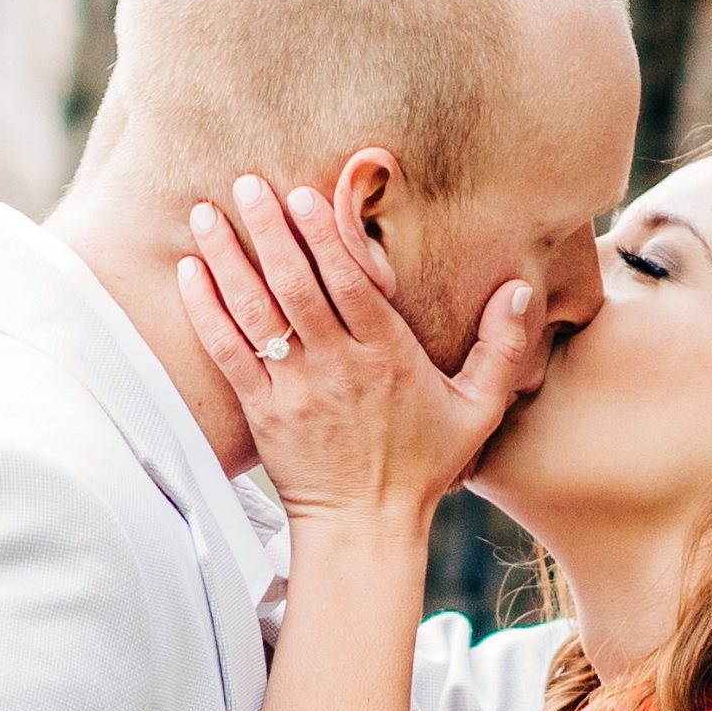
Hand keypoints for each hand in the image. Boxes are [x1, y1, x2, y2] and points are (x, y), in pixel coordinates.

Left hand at [178, 173, 537, 537]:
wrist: (365, 527)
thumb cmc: (421, 466)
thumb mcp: (478, 410)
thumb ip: (500, 348)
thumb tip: (521, 290)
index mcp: (386, 356)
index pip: (349, 284)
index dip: (323, 236)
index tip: (303, 194)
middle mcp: (336, 367)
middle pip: (295, 286)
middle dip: (269, 229)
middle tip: (246, 183)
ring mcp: (294, 389)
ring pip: (256, 312)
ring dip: (228, 258)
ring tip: (207, 212)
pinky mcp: (261, 411)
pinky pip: (228, 352)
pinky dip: (206, 311)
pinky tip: (190, 272)